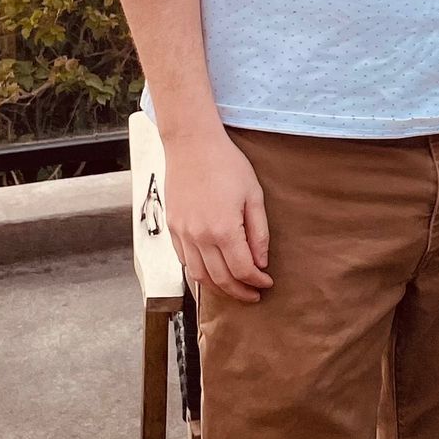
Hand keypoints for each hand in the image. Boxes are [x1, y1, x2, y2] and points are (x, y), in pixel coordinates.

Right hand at [169, 129, 272, 304]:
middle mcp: (200, 236)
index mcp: (224, 229)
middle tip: (253, 295)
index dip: (257, 282)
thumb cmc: (226, 163)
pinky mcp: (172, 227)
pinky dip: (198, 272)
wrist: (192, 144)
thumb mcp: (253, 195)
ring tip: (233, 288)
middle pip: (220, 279)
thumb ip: (259, 232)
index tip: (267, 283)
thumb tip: (261, 261)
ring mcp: (182, 233)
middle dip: (239, 291)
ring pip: (198, 275)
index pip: (243, 269)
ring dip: (217, 287)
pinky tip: (210, 271)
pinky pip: (184, 260)